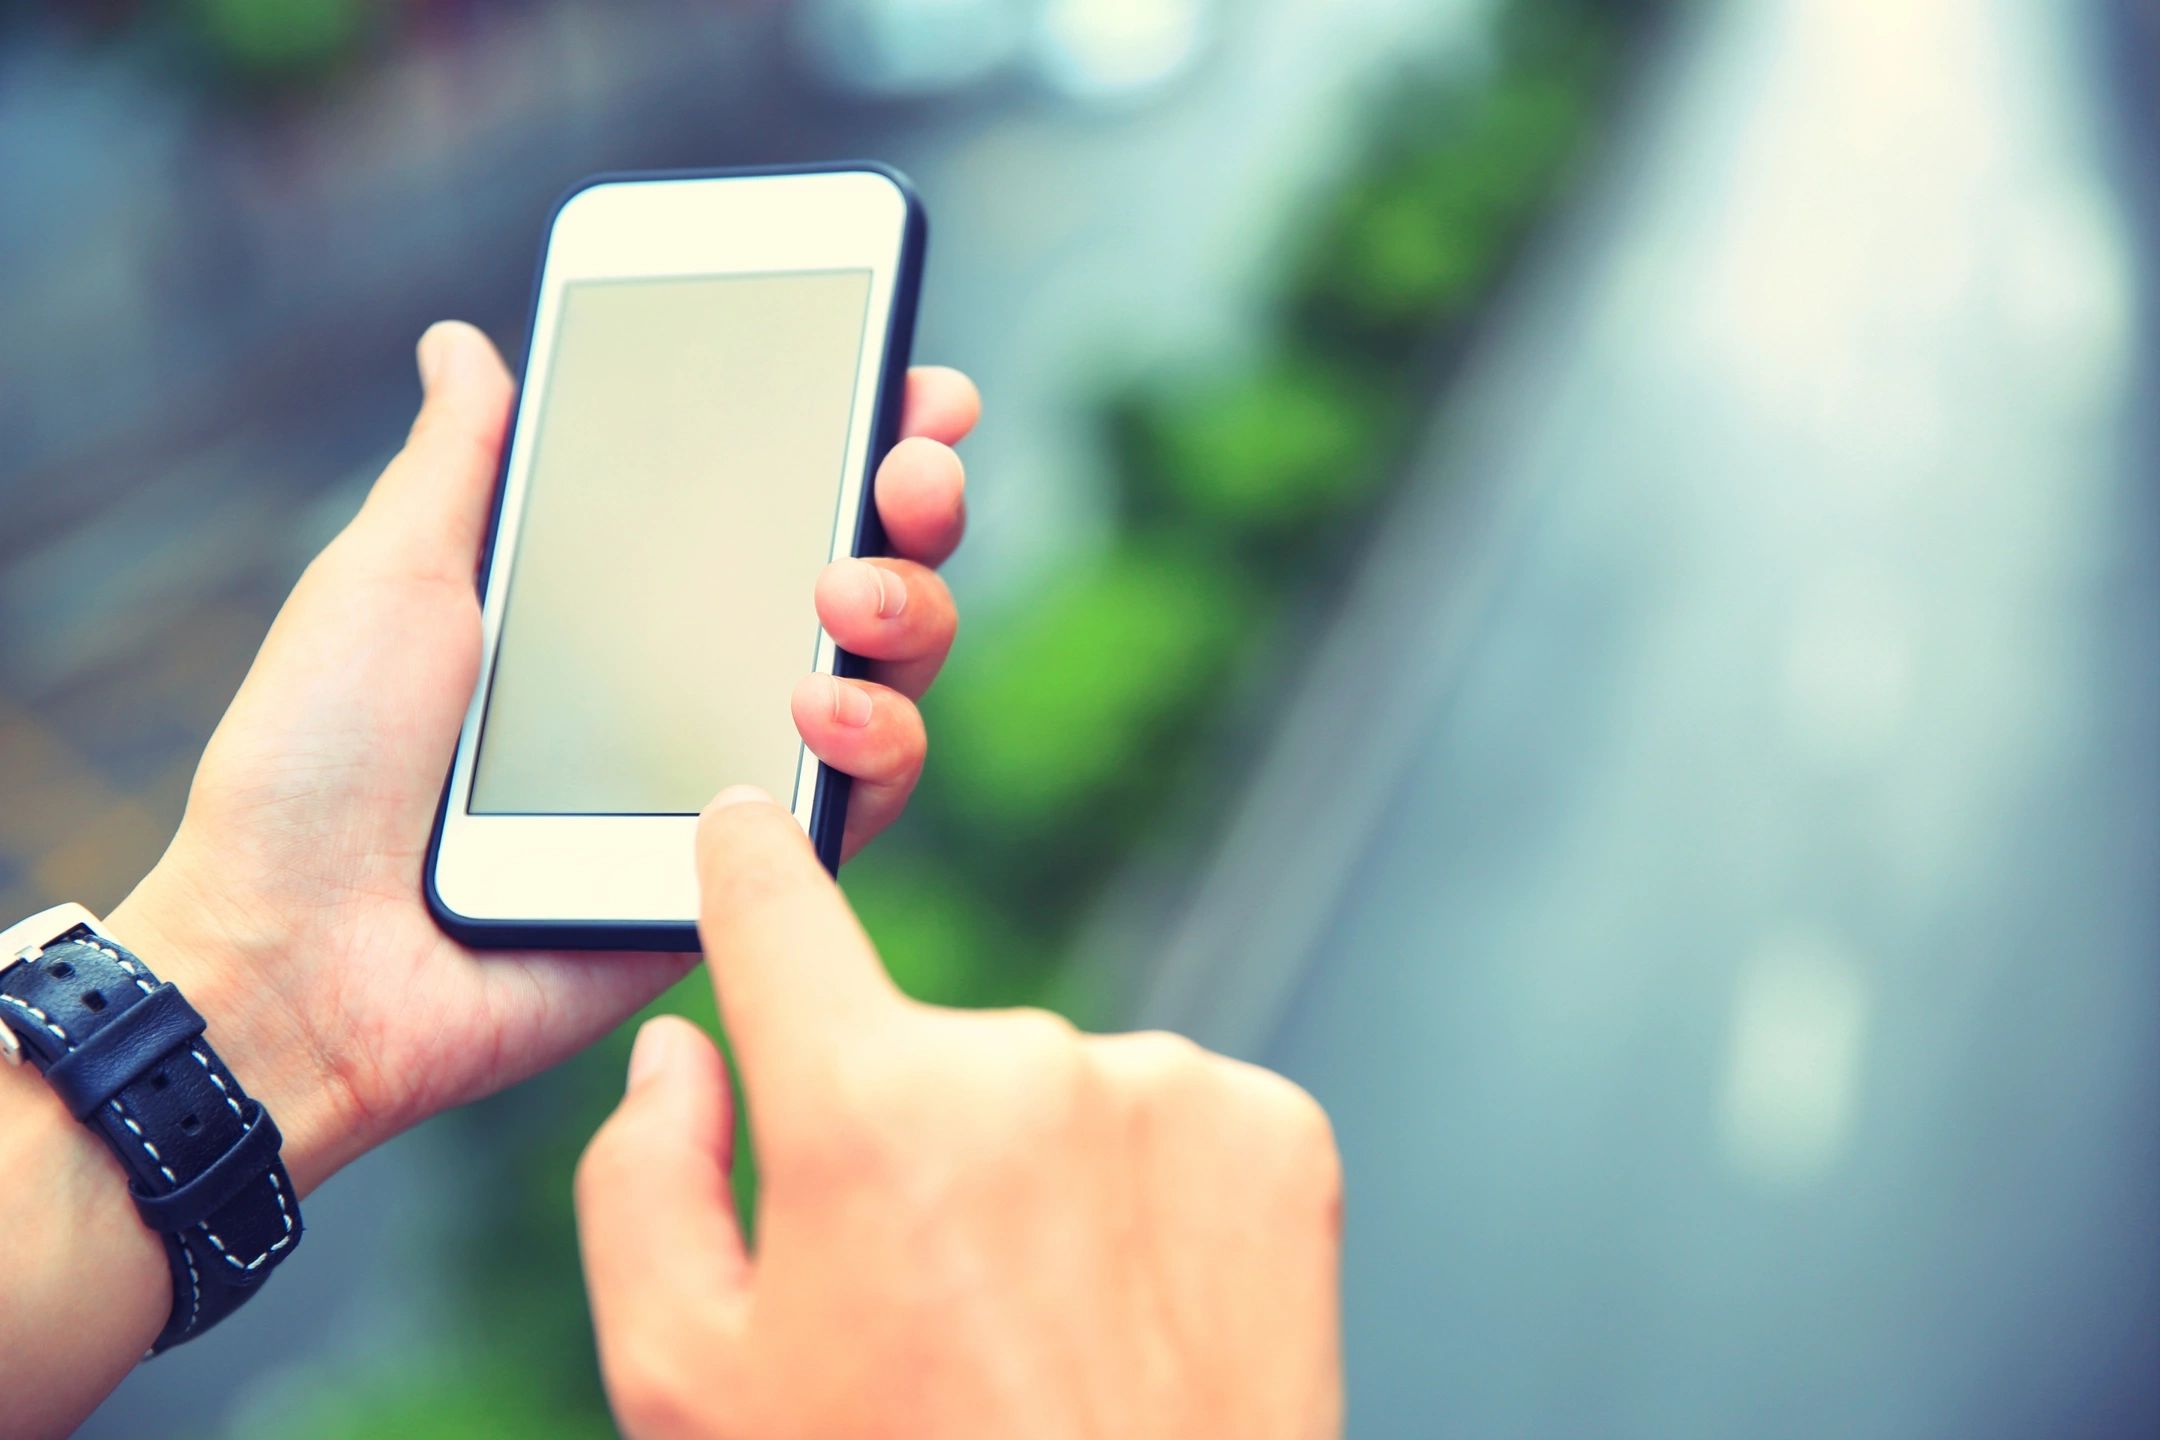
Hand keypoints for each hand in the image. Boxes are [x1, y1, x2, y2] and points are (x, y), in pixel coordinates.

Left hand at [105, 322, 978, 1192]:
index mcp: (619, 600)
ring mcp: (732, 774)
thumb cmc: (315, 766)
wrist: (298, 953)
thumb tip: (462, 343)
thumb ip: (458, 464)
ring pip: (890, 680)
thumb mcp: (389, 577)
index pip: (769, 497)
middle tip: (908, 470)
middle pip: (863, 574)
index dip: (856, 432)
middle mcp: (696, 677)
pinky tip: (824, 706)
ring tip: (846, 595)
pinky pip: (862, 803)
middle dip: (913, 502)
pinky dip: (876, 741)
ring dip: (909, 613)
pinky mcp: (748, 873)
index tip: (911, 380)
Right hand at [575, 790, 1344, 1439]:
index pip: (776, 910)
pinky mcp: (1277, 1131)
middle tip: (936, 1307)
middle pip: (924, 1054)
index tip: (749, 827)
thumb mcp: (692, 1390)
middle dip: (913, 1149)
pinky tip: (1138, 1311)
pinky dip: (1148, 1195)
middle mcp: (1030, 1064)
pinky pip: (1170, 1119)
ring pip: (1055, 1092)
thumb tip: (679, 1055)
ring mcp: (1171, 1087)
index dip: (748, 864)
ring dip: (1040, 1177)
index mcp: (868, 1112)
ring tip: (1050, 1333)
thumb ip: (644, 1186)